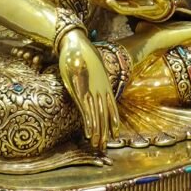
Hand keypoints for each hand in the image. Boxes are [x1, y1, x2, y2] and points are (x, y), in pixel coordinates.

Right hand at [58, 29, 119, 149]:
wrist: (75, 43)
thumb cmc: (83, 54)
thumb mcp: (94, 66)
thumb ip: (95, 78)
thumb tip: (97, 84)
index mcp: (104, 85)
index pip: (112, 107)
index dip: (114, 121)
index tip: (115, 134)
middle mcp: (100, 89)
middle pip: (104, 116)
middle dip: (105, 133)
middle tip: (104, 147)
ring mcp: (90, 90)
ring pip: (96, 116)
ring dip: (98, 132)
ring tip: (98, 145)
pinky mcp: (80, 90)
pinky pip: (86, 110)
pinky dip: (89, 122)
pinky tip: (90, 133)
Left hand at [89, 0, 176, 21]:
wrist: (164, 10)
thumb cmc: (164, 4)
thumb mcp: (164, 0)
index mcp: (138, 9)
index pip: (124, 9)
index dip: (116, 6)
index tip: (108, 1)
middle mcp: (130, 9)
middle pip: (114, 7)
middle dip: (104, 2)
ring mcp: (127, 6)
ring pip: (112, 5)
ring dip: (101, 1)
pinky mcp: (125, 2)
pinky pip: (113, 0)